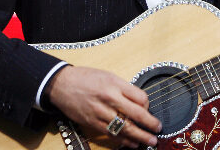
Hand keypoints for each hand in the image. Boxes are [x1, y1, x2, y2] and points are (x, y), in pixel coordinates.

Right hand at [46, 66, 161, 148]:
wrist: (61, 84)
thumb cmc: (86, 78)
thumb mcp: (108, 76)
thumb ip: (123, 88)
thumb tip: (139, 101)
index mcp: (115, 84)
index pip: (140, 97)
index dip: (148, 105)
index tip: (149, 109)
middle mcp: (109, 98)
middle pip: (136, 114)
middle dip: (149, 124)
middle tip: (158, 130)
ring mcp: (100, 112)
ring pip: (124, 128)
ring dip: (139, 137)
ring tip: (150, 141)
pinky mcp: (92, 123)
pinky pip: (111, 134)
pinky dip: (123, 140)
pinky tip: (132, 144)